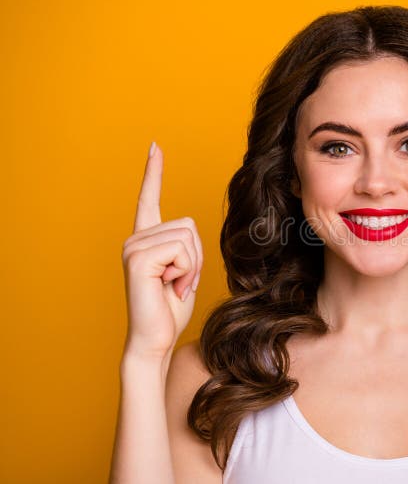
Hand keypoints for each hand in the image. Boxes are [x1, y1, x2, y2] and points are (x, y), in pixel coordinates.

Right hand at [120, 142, 203, 359]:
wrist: (156, 339)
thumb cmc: (170, 309)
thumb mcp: (185, 271)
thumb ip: (185, 248)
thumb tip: (187, 233)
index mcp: (146, 240)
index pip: (149, 199)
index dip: (153, 172)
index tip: (154, 146)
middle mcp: (135, 239)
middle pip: (189, 225)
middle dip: (196, 257)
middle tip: (179, 282)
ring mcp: (133, 248)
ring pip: (188, 238)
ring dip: (192, 267)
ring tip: (173, 286)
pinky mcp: (138, 260)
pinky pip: (182, 251)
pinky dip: (186, 273)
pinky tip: (168, 289)